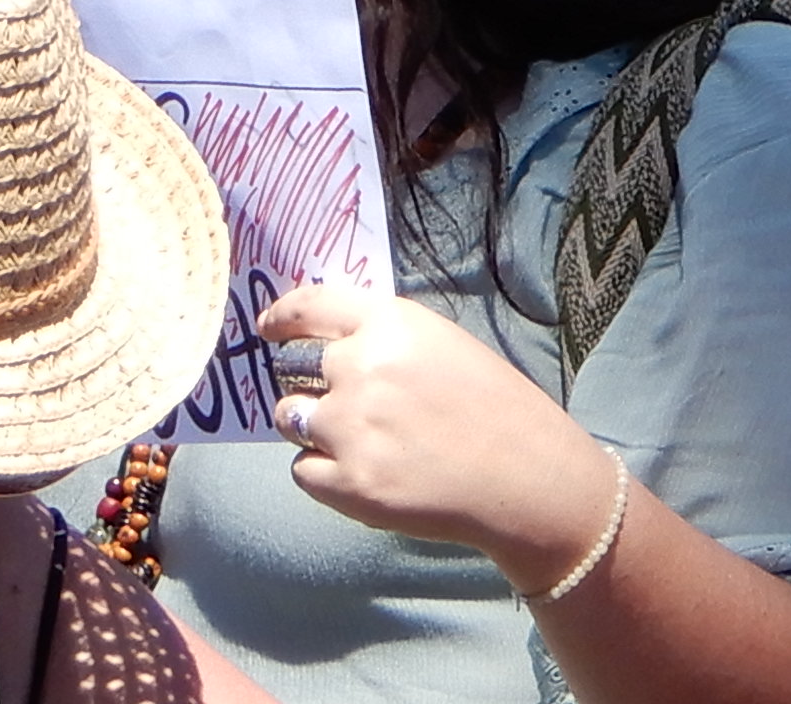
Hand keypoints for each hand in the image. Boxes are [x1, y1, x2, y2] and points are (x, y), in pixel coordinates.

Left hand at [263, 280, 628, 586]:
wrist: (524, 476)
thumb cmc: (490, 405)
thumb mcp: (441, 343)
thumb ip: (381, 336)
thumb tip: (324, 343)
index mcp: (390, 324)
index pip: (309, 307)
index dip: (280, 316)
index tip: (266, 328)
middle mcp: (363, 368)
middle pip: (291, 365)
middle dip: (304, 380)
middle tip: (334, 398)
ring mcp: (351, 428)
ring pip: (291, 418)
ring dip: (309, 426)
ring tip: (356, 439)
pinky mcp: (348, 484)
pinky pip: (302, 470)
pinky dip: (323, 472)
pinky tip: (366, 471)